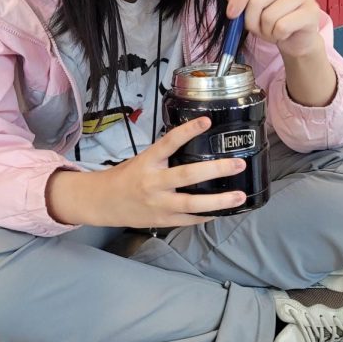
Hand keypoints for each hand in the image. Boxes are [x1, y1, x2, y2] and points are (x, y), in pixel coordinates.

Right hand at [46, 117, 247, 227]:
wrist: (103, 202)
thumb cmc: (125, 178)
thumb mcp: (142, 160)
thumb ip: (165, 155)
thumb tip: (194, 141)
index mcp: (148, 162)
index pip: (169, 142)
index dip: (188, 131)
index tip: (206, 121)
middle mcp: (153, 183)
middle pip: (187, 175)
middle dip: (216, 170)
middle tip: (237, 164)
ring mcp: (159, 204)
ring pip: (193, 204)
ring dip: (219, 201)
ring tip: (239, 196)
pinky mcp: (163, 220)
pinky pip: (190, 219)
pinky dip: (207, 215)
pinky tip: (223, 211)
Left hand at [224, 0, 321, 59]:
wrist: (297, 37)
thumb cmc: (273, 18)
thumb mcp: (251, 6)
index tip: (231, 13)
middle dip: (250, 19)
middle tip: (256, 26)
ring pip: (269, 15)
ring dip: (265, 29)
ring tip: (271, 29)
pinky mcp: (312, 12)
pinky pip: (282, 26)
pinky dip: (277, 35)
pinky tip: (282, 33)